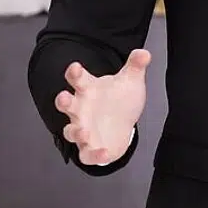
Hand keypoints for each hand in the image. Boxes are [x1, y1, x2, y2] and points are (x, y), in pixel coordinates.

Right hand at [54, 49, 149, 165]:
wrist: (123, 123)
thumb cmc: (120, 99)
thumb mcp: (130, 81)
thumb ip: (135, 66)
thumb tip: (144, 52)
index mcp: (88, 89)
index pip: (77, 78)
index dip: (74, 73)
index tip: (76, 67)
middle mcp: (80, 109)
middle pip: (66, 104)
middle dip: (63, 101)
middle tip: (63, 97)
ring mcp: (83, 129)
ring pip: (70, 132)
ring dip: (75, 132)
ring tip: (84, 132)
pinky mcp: (89, 148)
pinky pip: (86, 154)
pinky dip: (93, 155)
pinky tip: (104, 153)